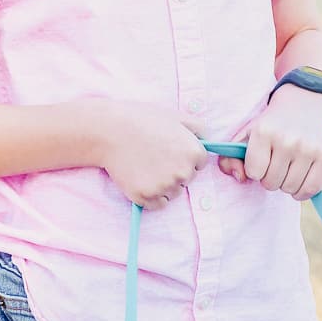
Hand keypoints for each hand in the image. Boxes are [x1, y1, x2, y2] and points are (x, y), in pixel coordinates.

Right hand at [85, 99, 207, 210]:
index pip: (199, 164)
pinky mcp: (146, 197)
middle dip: (174, 170)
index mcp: (195, 152)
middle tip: (153, 154)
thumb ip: (200, 128)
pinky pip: (157, 204)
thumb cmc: (142, 120)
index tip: (167, 147)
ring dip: (162, 184)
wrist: (109, 130)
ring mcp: (164, 187)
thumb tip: (211, 142)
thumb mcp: (176, 116)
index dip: (183, 155)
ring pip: (172, 193)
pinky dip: (151, 196)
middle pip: (186, 180)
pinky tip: (140, 177)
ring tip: (144, 164)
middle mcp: (183, 173)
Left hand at [235, 84, 321, 200]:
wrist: (304, 103)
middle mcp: (287, 140)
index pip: (253, 172)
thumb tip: (240, 178)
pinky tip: (298, 181)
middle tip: (274, 163)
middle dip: (269, 177)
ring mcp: (308, 148)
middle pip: (271, 183)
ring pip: (289, 188)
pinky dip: (302, 192)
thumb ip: (230, 158)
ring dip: (285, 184)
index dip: (255, 170)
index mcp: (264, 132)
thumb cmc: (270, 124)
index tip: (260, 159)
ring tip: (286, 168)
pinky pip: (311, 189)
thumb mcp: (246, 134)